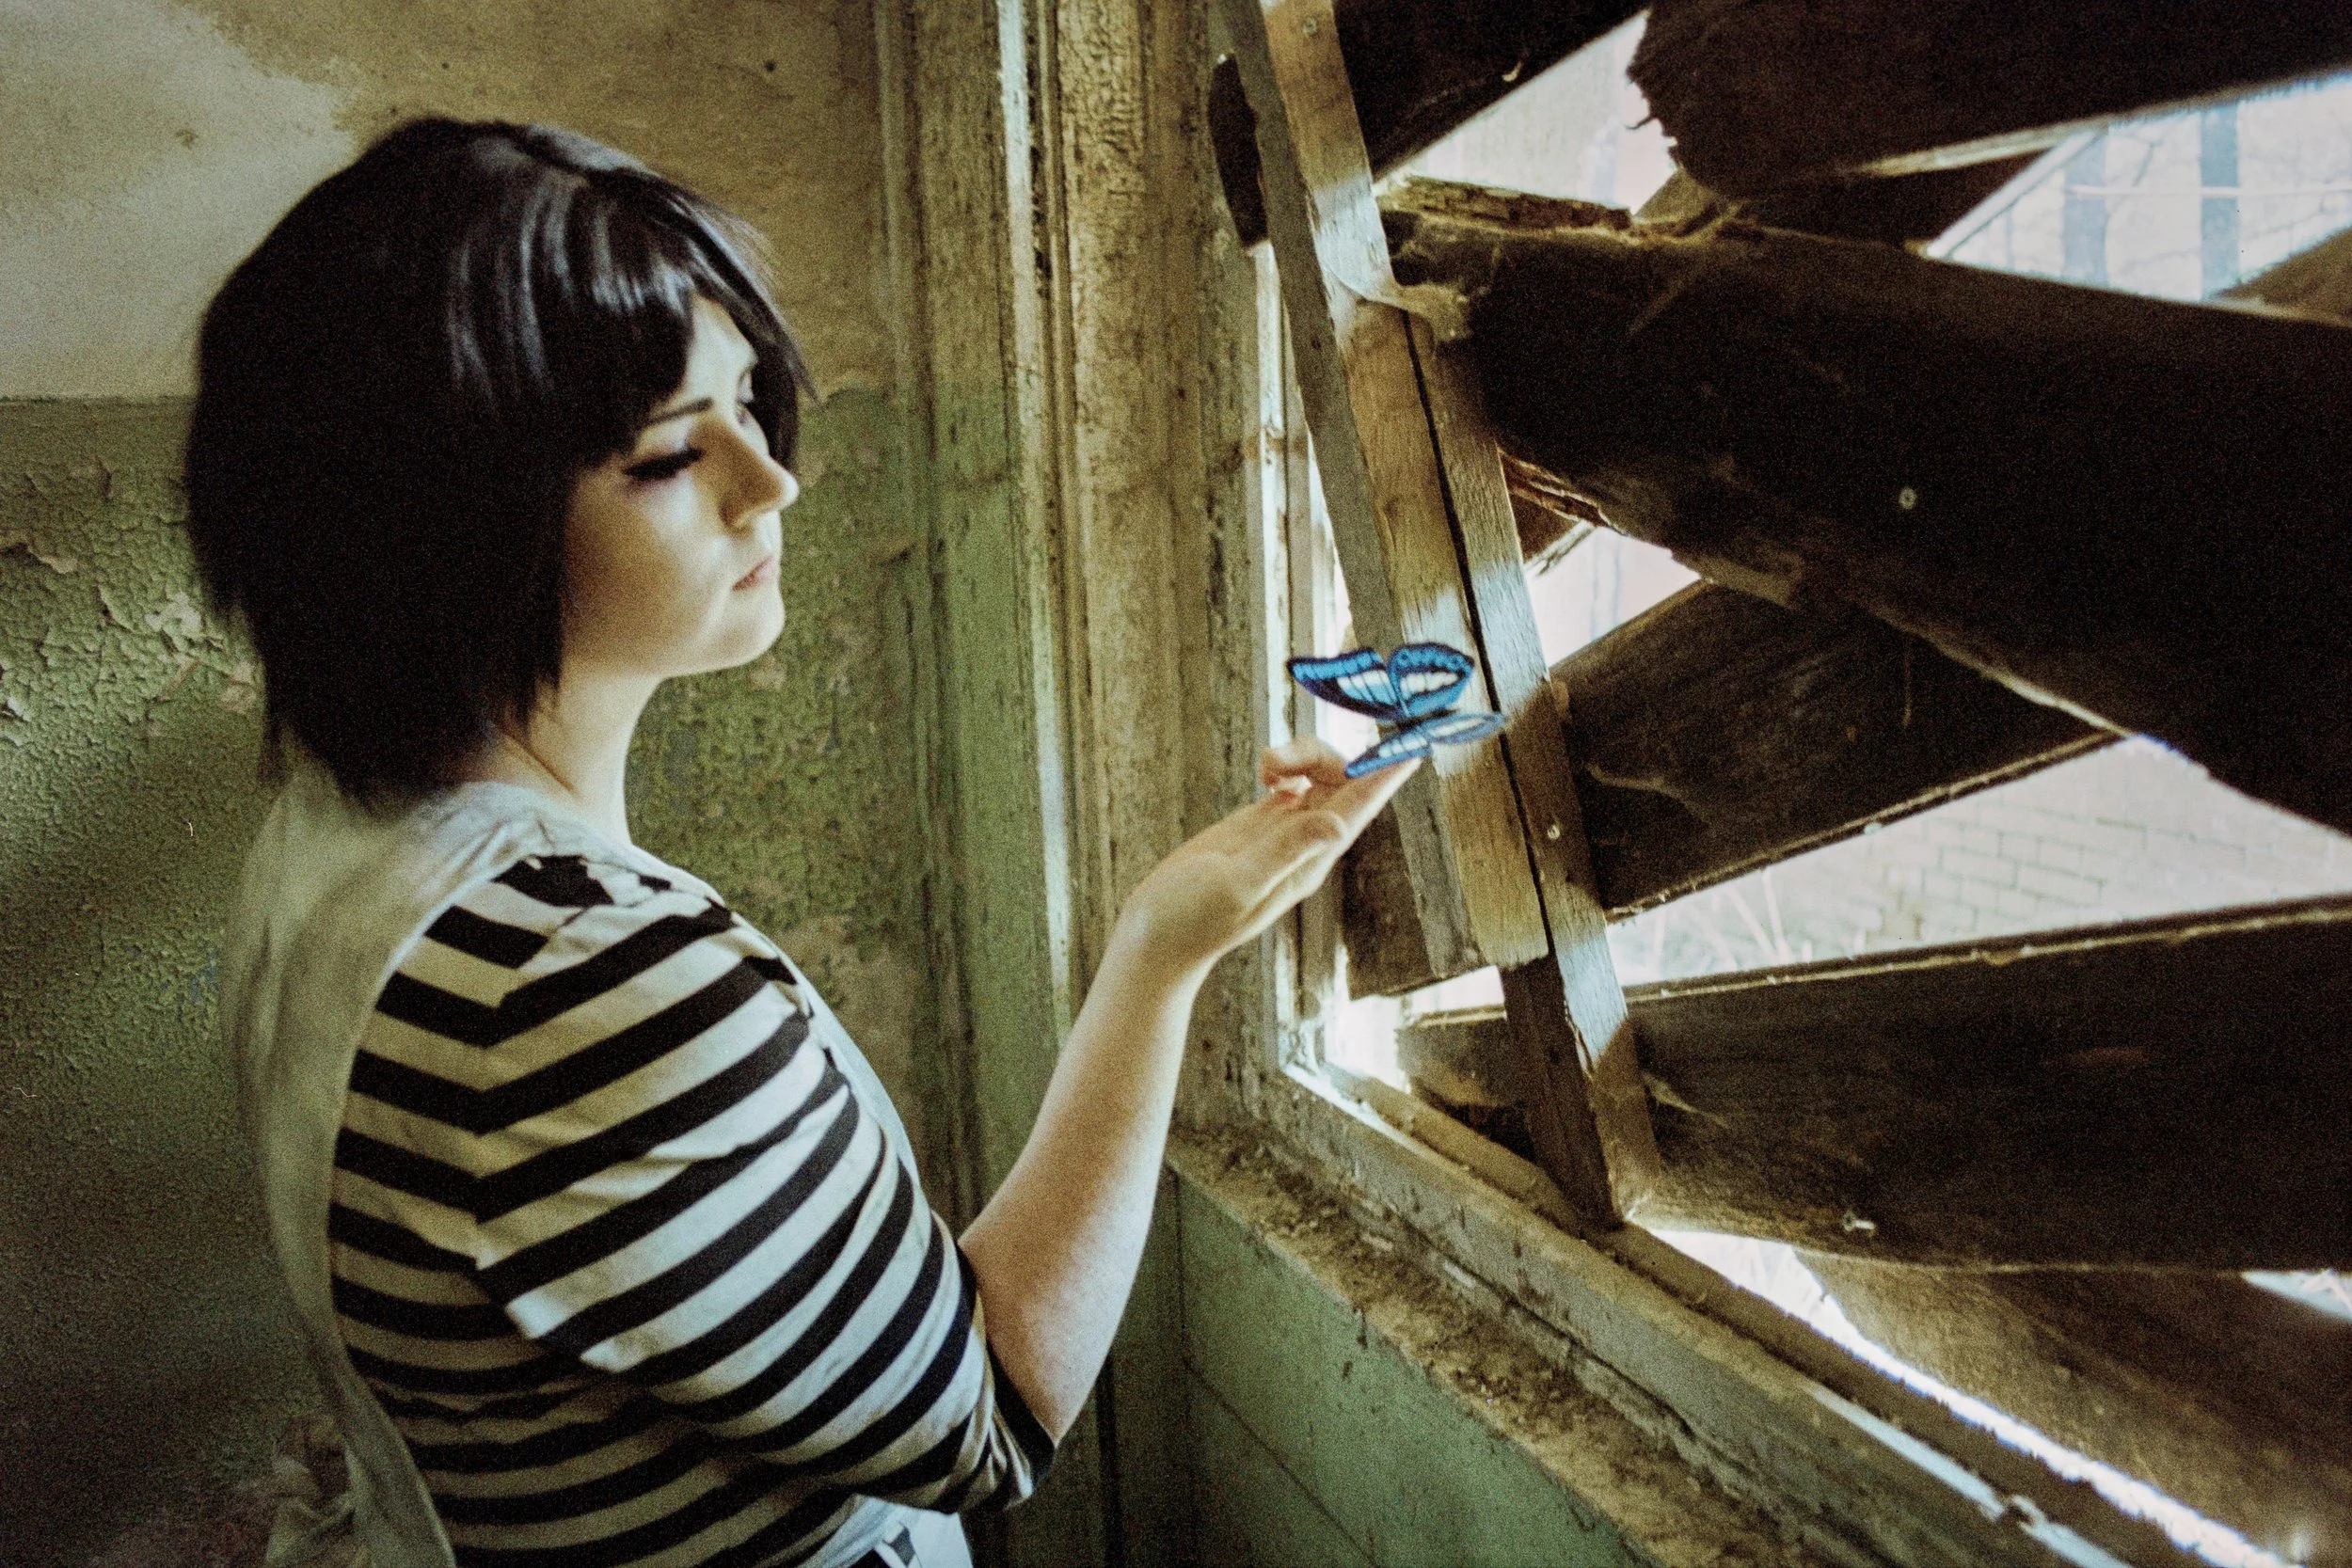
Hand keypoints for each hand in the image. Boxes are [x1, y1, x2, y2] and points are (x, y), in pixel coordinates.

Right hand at [1115, 738, 1419, 982]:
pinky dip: (1287, 767)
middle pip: (1341, 785)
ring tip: (1263, 766)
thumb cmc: (1190, 918)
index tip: (1412, 745)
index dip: (1385, 778)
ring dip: (1300, 758)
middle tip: (1272, 762)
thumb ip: (1283, 853)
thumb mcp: (1236, 884)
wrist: (1157, 936)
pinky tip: (1266, 772)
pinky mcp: (1261, 826)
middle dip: (1318, 756)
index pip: (1358, 812)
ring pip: (1319, 780)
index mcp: (1310, 862)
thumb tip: (1336, 826)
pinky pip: (1296, 785)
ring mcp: (1285, 835)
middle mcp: (1306, 846)